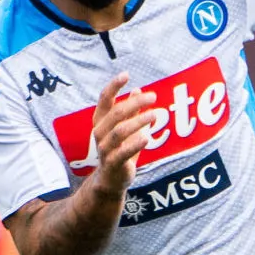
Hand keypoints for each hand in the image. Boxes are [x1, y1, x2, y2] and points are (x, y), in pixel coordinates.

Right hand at [87, 74, 158, 191]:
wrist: (110, 180)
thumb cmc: (119, 151)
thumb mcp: (126, 129)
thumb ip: (131, 112)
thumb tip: (138, 90)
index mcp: (101, 122)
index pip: (104, 99)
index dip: (114, 86)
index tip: (126, 74)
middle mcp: (99, 133)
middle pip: (116, 113)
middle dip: (135, 103)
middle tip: (153, 96)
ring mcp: (104, 149)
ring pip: (119, 131)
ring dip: (138, 121)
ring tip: (155, 114)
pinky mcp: (112, 163)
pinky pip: (123, 152)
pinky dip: (134, 144)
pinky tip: (147, 137)